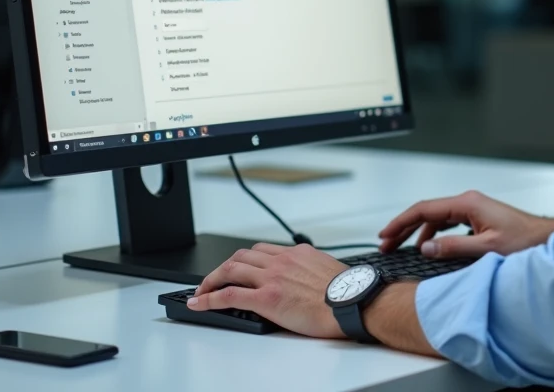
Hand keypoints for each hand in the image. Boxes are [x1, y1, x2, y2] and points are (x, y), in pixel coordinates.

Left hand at [188, 243, 347, 338]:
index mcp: (298, 253)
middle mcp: (282, 261)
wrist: (353, 303)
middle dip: (223, 267)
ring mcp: (272, 278)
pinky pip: (228, 295)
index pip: (262, 250)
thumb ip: (311, 269)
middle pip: (241, 256)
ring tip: (201, 291)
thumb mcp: (328, 270)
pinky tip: (199, 302)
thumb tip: (307, 278)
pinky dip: (209, 298)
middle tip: (213, 279)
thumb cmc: (348, 292)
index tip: (238, 267)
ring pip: (231, 270)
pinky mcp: (266, 299)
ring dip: (211, 280)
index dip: (244, 259)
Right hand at [379, 190, 553, 258]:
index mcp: (467, 203)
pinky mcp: (478, 218)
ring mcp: (474, 209)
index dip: (401, 222)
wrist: (546, 239)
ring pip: (437, 218)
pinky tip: (430, 247)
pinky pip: (448, 223)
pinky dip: (434, 234)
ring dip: (418, 233)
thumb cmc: (524, 242)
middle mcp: (468, 202)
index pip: (424, 209)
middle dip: (404, 228)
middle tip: (386, 244)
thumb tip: (425, 248)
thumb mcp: (486, 249)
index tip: (385, 235)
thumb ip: (453, 248)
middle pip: (427, 212)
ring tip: (403, 248)